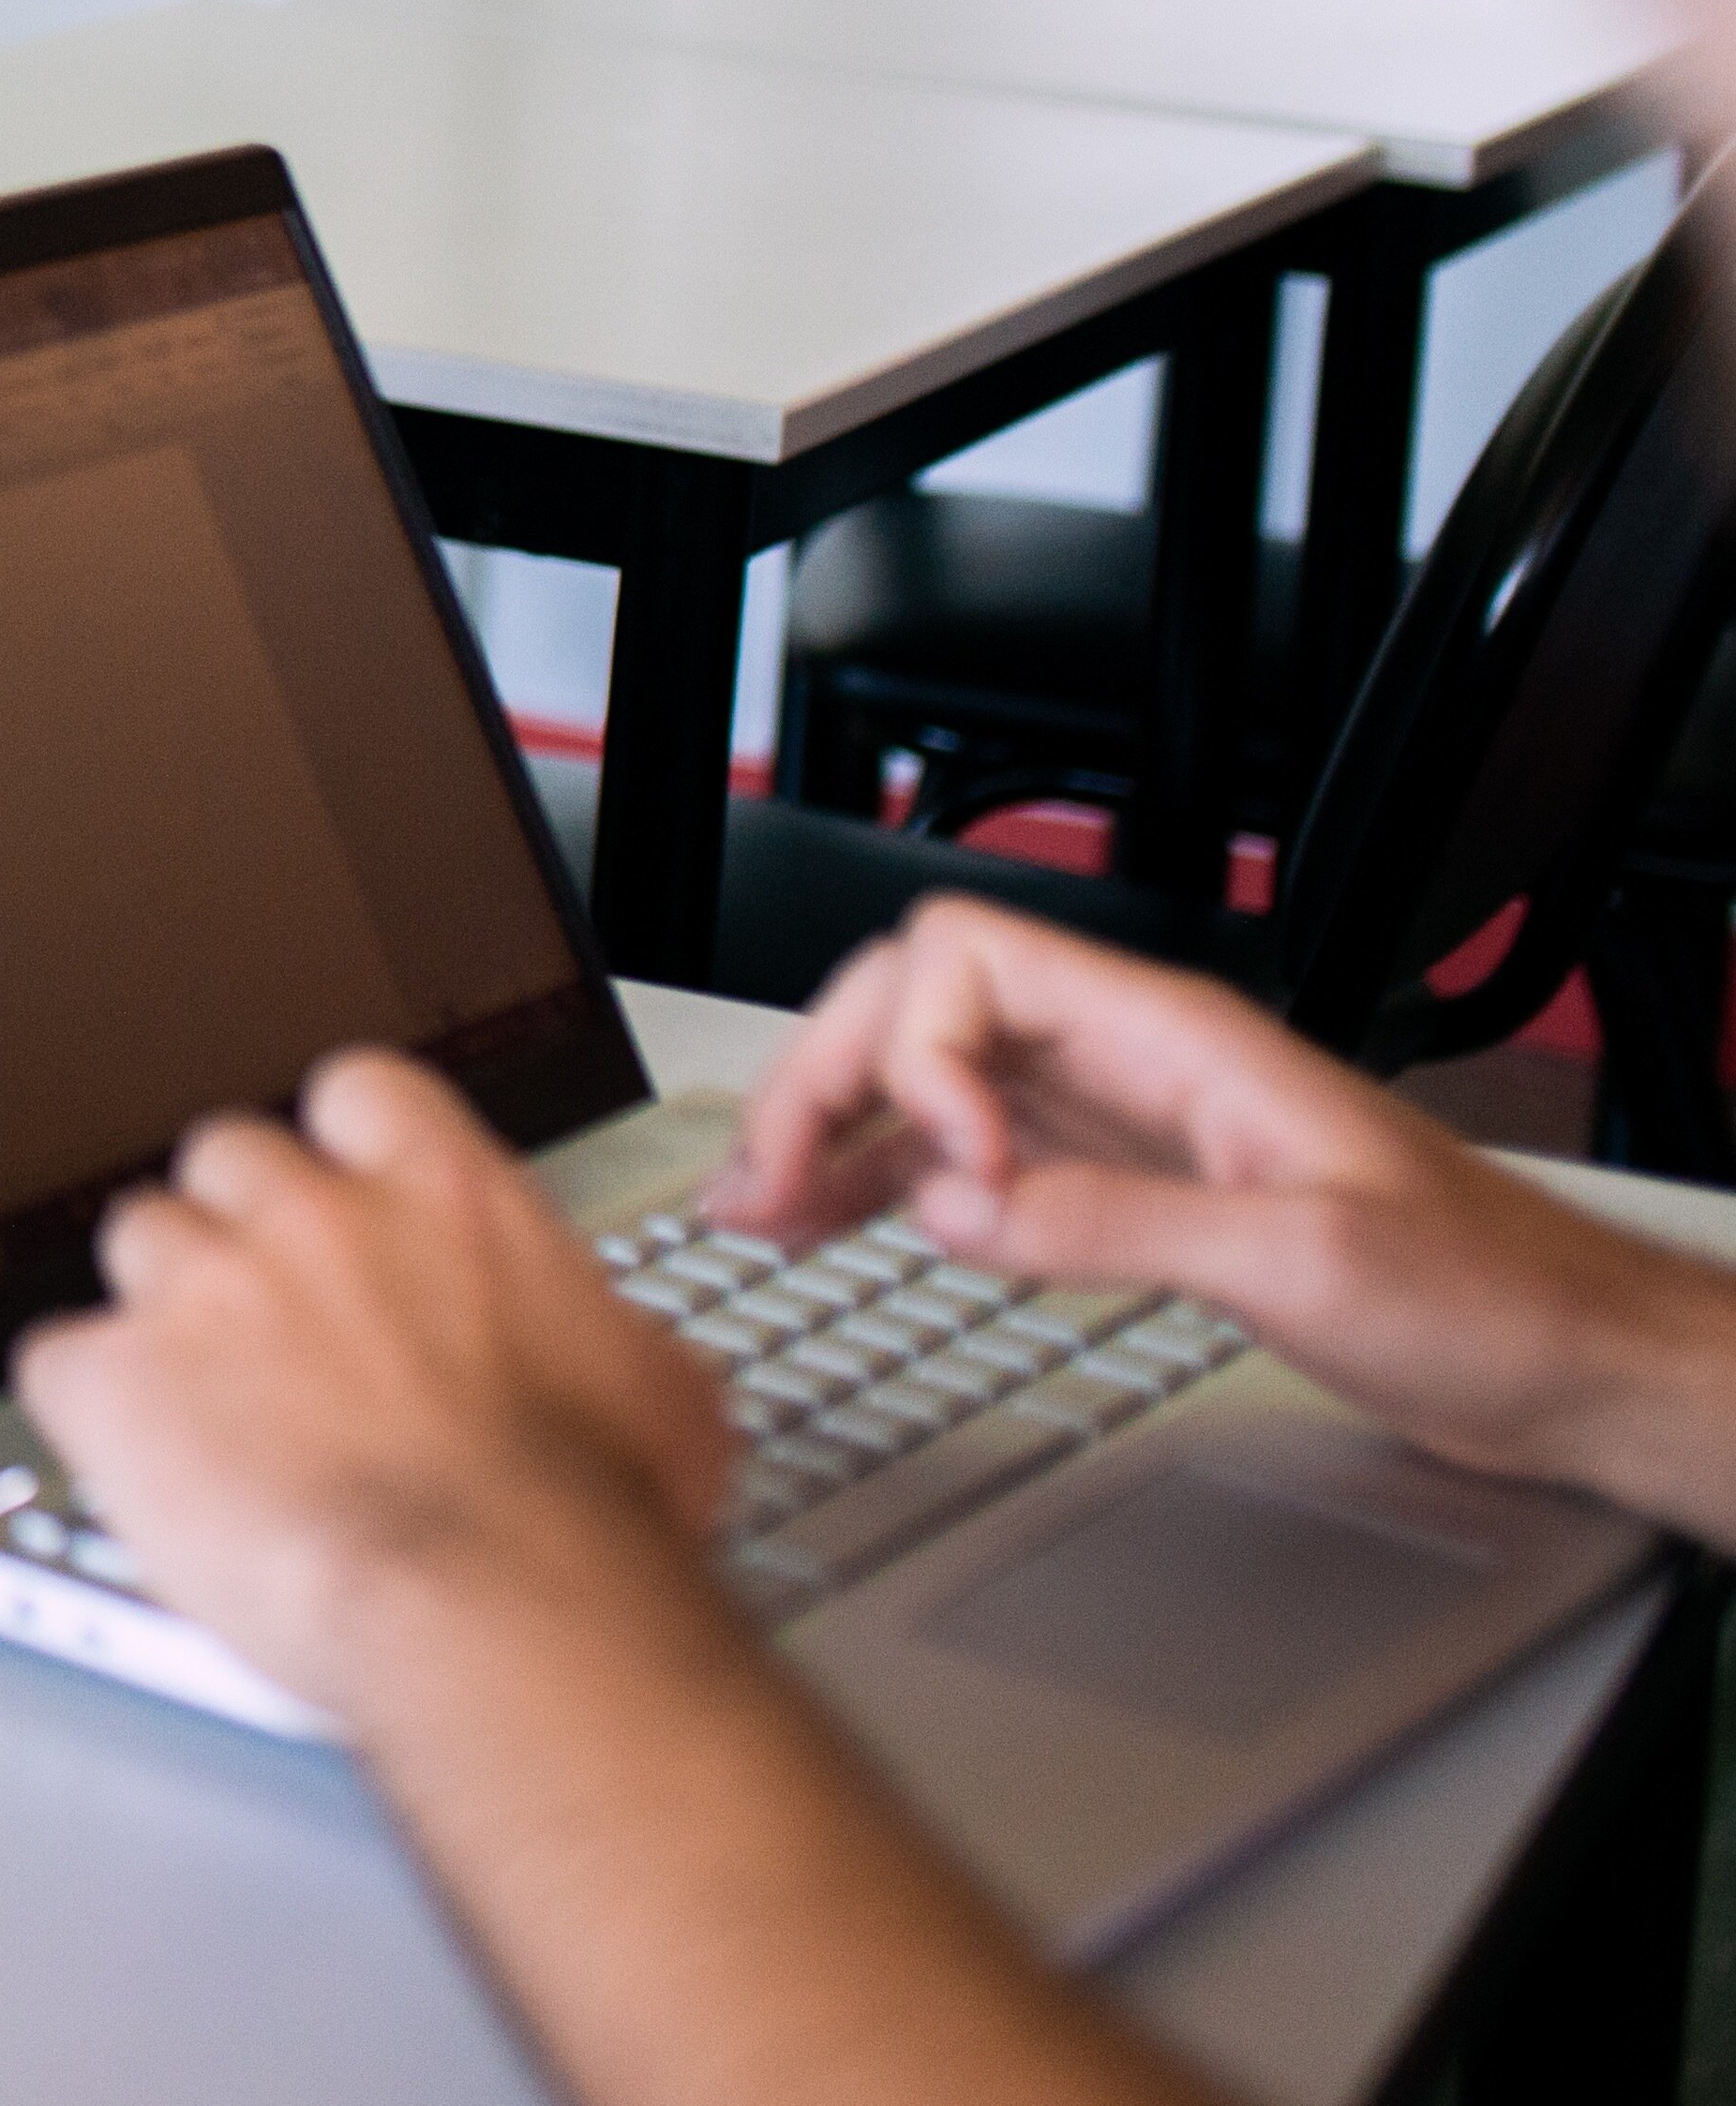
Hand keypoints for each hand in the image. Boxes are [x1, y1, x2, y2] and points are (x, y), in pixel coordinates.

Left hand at [12, 1048, 739, 1722]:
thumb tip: (599, 1345)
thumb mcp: (655, 1393)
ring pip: (140, 1241)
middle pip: (230, 1159)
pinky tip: (134, 1463)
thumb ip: (586, 1326)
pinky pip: (59, 1361)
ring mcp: (203, 1287)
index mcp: (440, 1193)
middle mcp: (310, 1214)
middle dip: (244, 1232)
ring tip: (205, 1408)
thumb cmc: (587, 1524)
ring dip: (164, 1313)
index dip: (341, 1156)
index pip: (357, 1096)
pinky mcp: (115, 1380)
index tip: (346, 1209)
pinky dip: (89, 1409)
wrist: (503, 1608)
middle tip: (273, 1328)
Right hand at [710, 896, 1735, 1530]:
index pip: (970, 962)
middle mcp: (1134, 1065)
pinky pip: (976, 1164)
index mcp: (1176, 1040)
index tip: (946, 1168)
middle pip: (919, 1011)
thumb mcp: (1307, 1263)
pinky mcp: (1131, 1196)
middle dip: (827, 1082)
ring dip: (835, 1133)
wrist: (1573, 1366)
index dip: (920, 1053)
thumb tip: (960, 1205)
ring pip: (931, 1086)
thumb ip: (1120, 1223)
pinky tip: (844, 1225)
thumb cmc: (1490, 1300)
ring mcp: (1124, 1128)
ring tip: (757, 1205)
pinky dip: (893, 1188)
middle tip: (767, 1181)